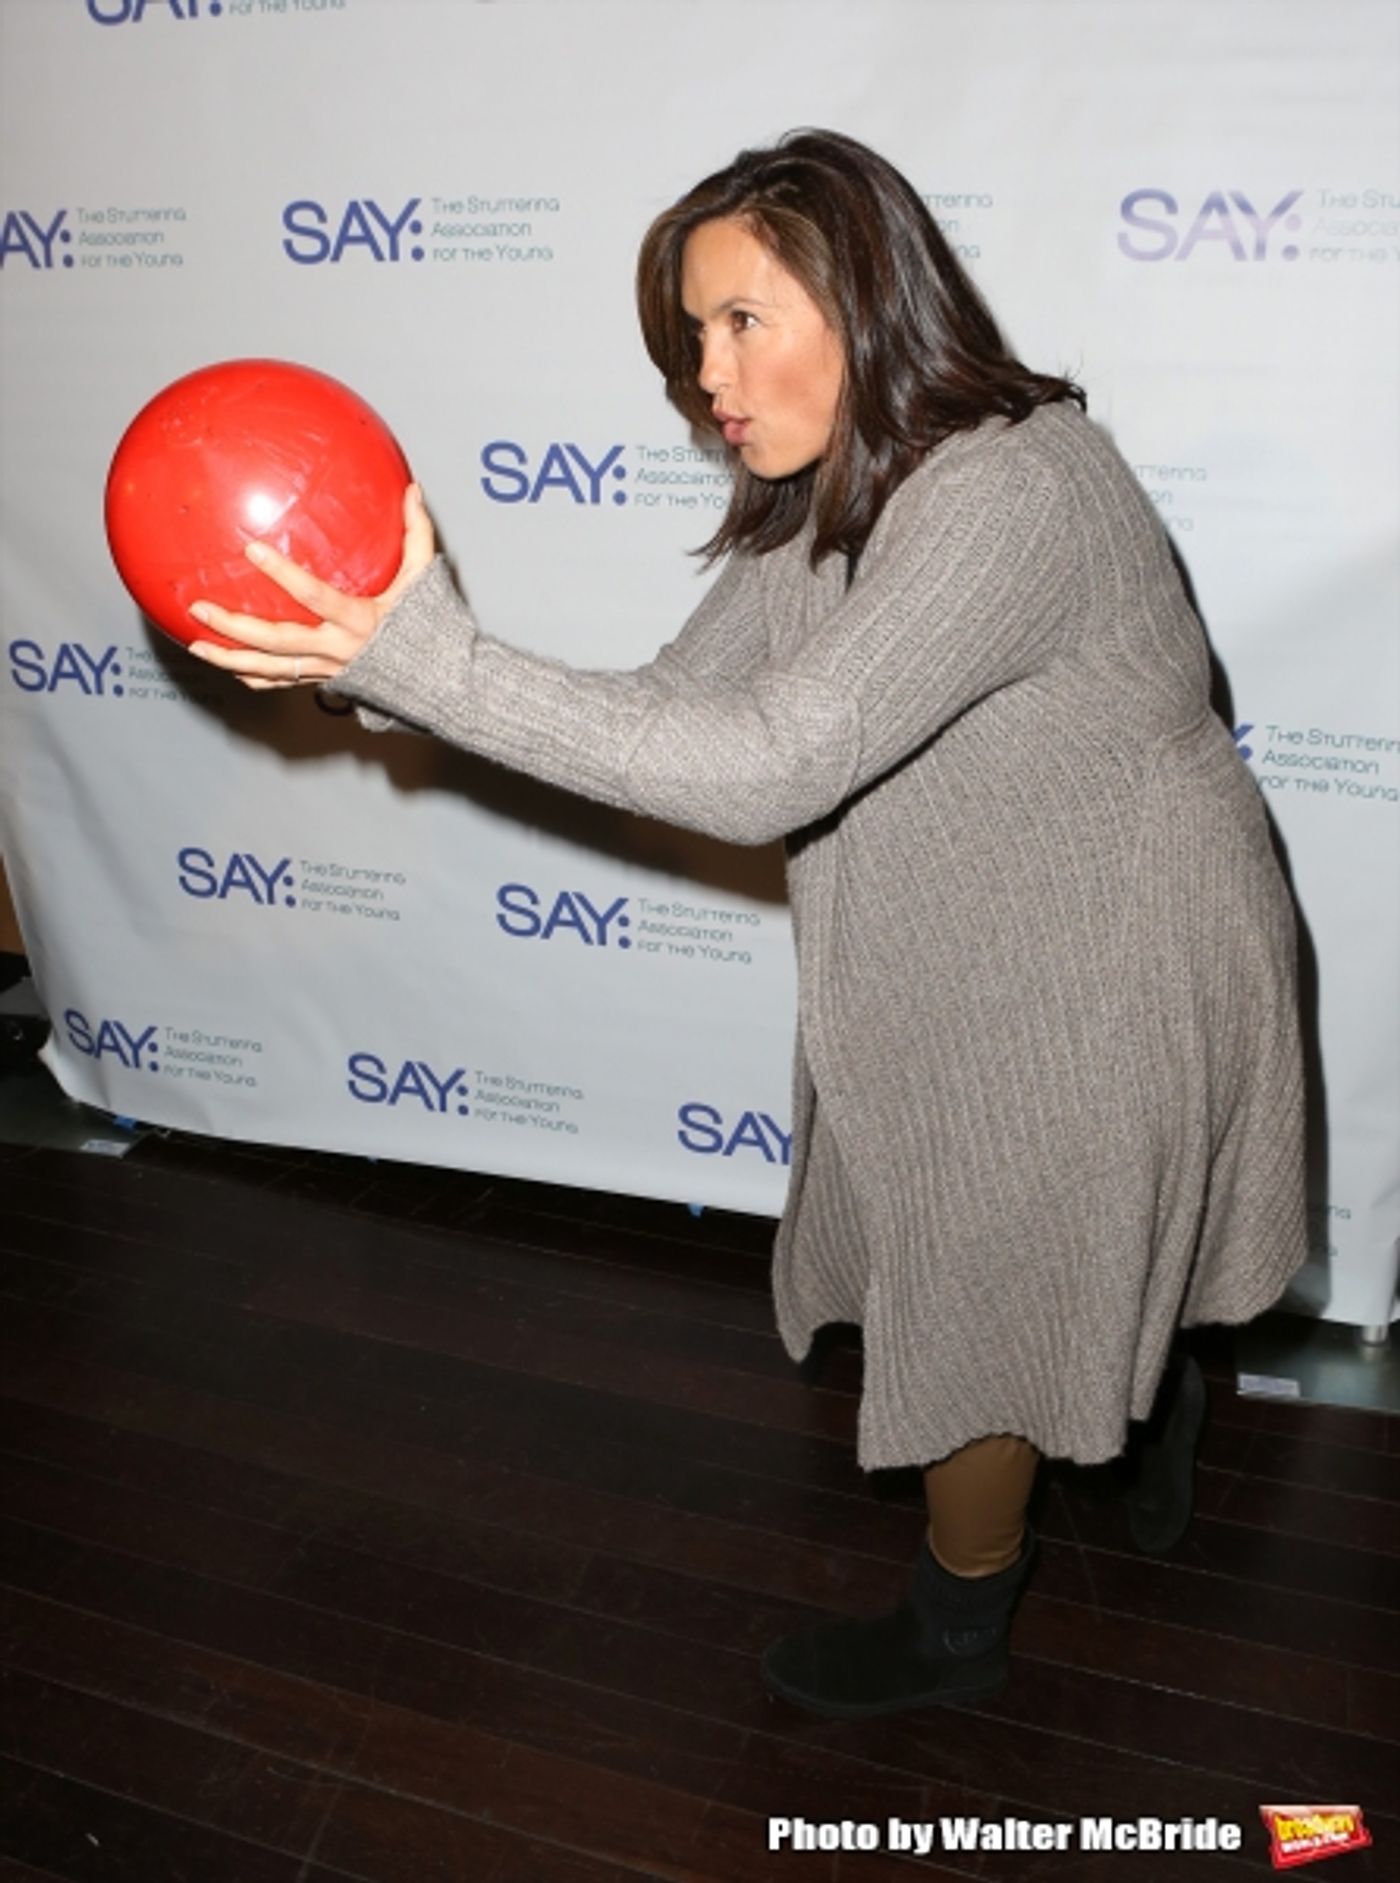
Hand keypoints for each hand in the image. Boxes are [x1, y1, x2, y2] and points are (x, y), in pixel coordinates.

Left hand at [186, 482, 435, 689]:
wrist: (436, 683)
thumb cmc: (431, 630)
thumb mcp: (425, 581)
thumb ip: (417, 534)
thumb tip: (413, 490)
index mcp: (359, 621)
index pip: (313, 595)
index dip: (282, 573)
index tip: (252, 548)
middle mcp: (337, 649)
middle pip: (277, 642)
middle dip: (235, 627)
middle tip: (200, 607)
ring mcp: (327, 670)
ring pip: (269, 669)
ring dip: (229, 658)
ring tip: (195, 643)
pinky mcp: (322, 682)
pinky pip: (279, 683)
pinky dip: (250, 675)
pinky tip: (226, 663)